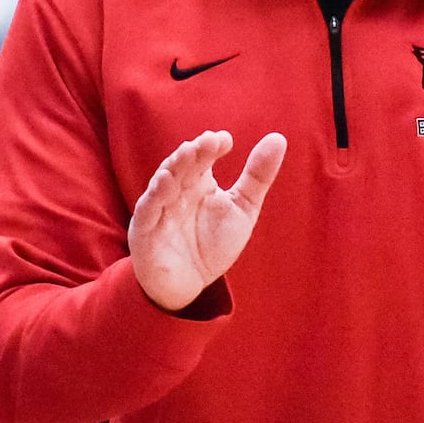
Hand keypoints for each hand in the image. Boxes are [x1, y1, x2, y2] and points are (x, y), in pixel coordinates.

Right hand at [128, 131, 286, 311]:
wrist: (191, 284)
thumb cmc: (213, 242)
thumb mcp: (243, 208)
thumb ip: (258, 176)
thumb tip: (278, 138)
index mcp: (198, 182)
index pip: (203, 156)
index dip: (212, 145)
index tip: (226, 140)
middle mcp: (177, 190)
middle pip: (183, 165)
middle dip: (195, 151)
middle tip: (210, 140)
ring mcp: (159, 209)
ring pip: (163, 182)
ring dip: (174, 166)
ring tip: (188, 152)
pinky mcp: (145, 230)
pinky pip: (148, 210)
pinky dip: (155, 195)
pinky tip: (165, 181)